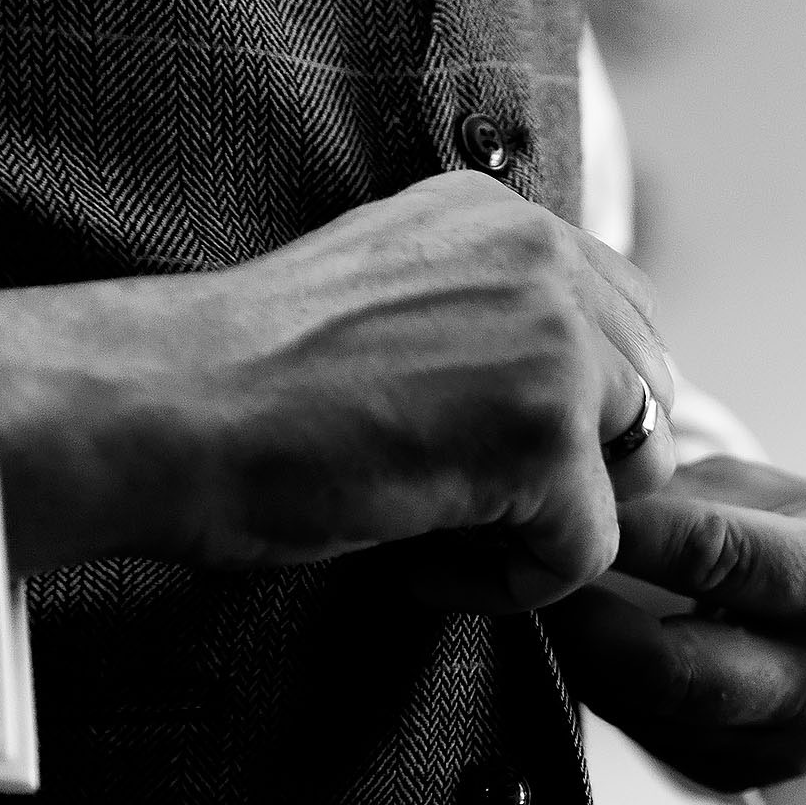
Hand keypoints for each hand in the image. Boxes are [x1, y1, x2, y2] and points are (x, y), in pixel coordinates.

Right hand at [0, 170, 675, 607]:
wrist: (156, 408)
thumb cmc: (238, 379)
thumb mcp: (387, 305)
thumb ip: (485, 324)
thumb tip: (571, 406)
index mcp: (504, 218)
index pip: (625, 326)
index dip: (577, 417)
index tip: (482, 455)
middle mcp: (544, 258)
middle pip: (649, 401)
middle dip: (577, 473)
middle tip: (462, 503)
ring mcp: (556, 343)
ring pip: (631, 477)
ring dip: (544, 528)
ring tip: (435, 533)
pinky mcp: (546, 436)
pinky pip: (583, 553)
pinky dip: (506, 586)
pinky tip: (414, 561)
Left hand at [544, 456, 805, 791]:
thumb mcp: (770, 493)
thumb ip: (684, 498)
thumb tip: (581, 496)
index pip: (722, 557)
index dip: (632, 536)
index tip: (567, 510)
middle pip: (678, 670)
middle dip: (587, 624)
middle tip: (531, 578)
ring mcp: (794, 745)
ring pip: (651, 713)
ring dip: (583, 660)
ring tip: (541, 607)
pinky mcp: (746, 777)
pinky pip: (650, 740)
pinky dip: (605, 691)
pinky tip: (583, 650)